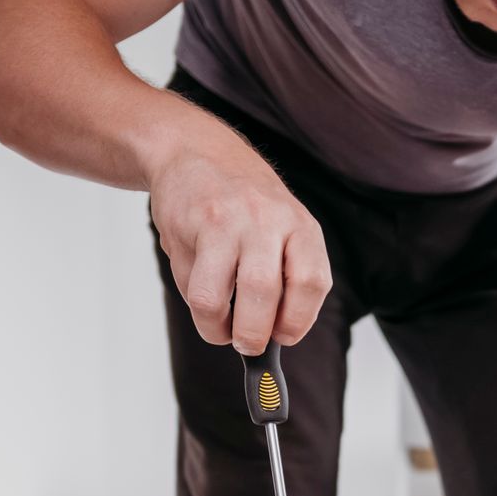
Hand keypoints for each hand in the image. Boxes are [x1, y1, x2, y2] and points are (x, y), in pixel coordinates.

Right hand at [147, 127, 331, 355]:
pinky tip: (202, 291)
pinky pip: (189, 284)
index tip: (284, 337)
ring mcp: (222, 222)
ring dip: (217, 329)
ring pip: (215, 298)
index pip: (311, 282)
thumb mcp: (286, 227)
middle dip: (254, 335)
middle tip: (249, 345)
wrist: (196, 150)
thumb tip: (279, 338)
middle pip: (263, 293)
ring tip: (221, 330)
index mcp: (300, 227)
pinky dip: (195, 305)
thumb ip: (291, 276)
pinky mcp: (185, 227)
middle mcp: (264, 221)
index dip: (298, 320)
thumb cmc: (248, 204)